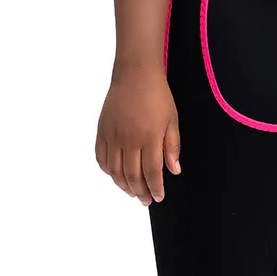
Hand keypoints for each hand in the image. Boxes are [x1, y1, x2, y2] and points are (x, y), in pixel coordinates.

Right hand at [95, 69, 180, 204]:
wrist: (135, 75)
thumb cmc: (158, 95)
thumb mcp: (172, 120)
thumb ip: (172, 146)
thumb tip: (174, 170)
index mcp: (149, 138)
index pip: (152, 172)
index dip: (155, 188)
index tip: (158, 197)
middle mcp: (129, 140)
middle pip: (132, 176)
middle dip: (140, 192)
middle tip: (145, 200)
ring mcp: (113, 136)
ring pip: (115, 171)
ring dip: (123, 185)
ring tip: (132, 192)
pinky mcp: (102, 131)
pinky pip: (101, 157)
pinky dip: (108, 170)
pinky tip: (115, 175)